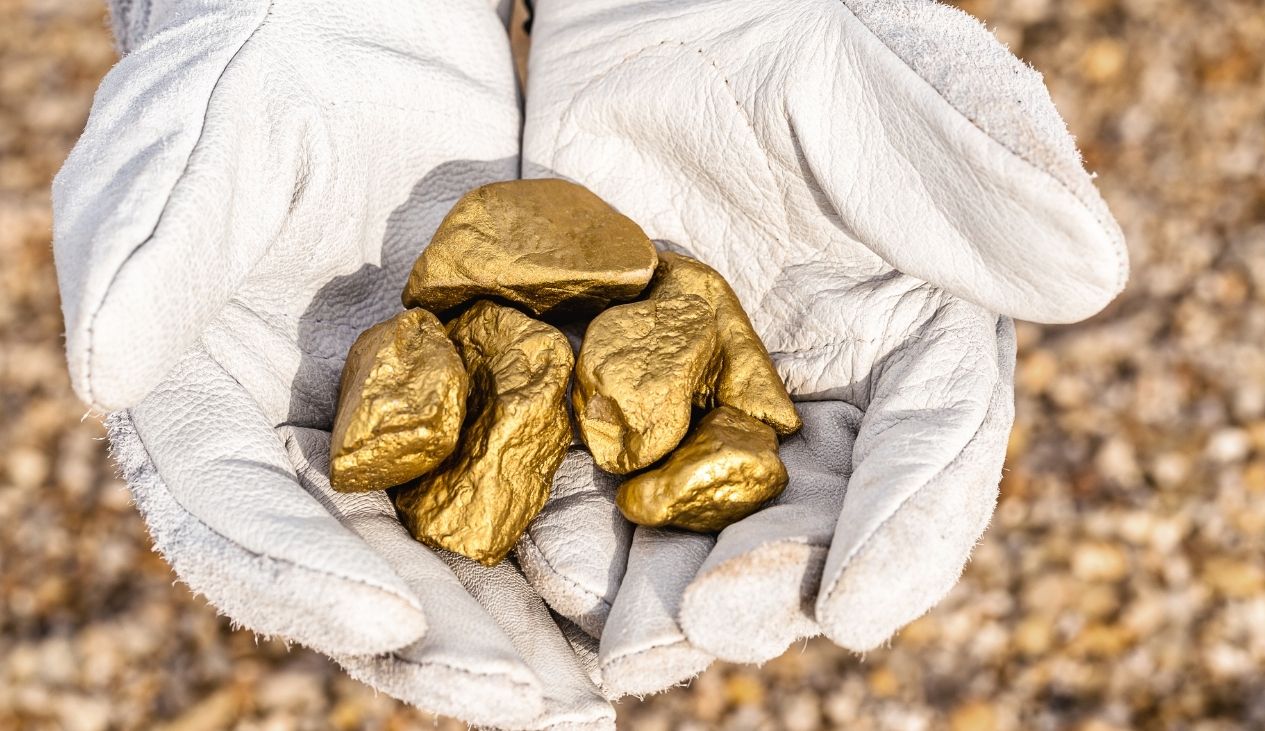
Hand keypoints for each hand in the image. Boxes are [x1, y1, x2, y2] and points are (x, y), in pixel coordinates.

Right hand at [54, 1, 611, 726]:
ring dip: (536, 625)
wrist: (347, 20)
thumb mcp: (191, 156)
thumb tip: (97, 379)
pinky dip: (595, 529)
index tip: (391, 620)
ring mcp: (411, 424)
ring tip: (605, 689)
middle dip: (452, 647)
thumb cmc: (245, 75)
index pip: (243, 526)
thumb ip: (148, 260)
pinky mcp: (499, 383)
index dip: (304, 582)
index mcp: (212, 415)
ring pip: (469, 549)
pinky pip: (547, 472)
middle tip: (538, 710)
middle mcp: (312, 444)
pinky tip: (654, 574)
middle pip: (370, 571)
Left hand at [515, 0, 1127, 695]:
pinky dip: (577, 522)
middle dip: (774, 581)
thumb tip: (1093, 277)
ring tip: (627, 639)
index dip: (906, 533)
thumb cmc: (778, 32)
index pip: (933, 449)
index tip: (863, 606)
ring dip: (668, 586)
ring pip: (705, 520)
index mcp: (916, 335)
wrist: (641, 17)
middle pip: (816, 515)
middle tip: (719, 623)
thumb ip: (977, 176)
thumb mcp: (875, 88)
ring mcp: (713, 403)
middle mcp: (824, 392)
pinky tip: (545, 556)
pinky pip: (599, 477)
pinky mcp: (614, 395)